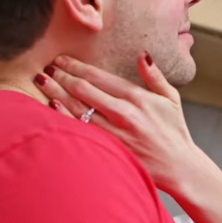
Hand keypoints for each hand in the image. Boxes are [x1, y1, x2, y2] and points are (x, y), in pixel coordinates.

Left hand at [35, 52, 197, 194]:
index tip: (62, 59)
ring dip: (58, 92)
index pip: (99, 76)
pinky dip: (64, 116)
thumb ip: (155, 76)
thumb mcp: (171, 99)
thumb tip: (142, 55)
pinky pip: (80, 129)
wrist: (179, 167)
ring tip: (42, 81)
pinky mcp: (109, 148)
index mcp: (138, 97)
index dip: (77, 66)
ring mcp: (115, 132)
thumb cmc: (174, 132)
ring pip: (78, 108)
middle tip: (47, 67)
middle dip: (63, 75)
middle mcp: (124, 112)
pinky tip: (51, 105)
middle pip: (85, 89)